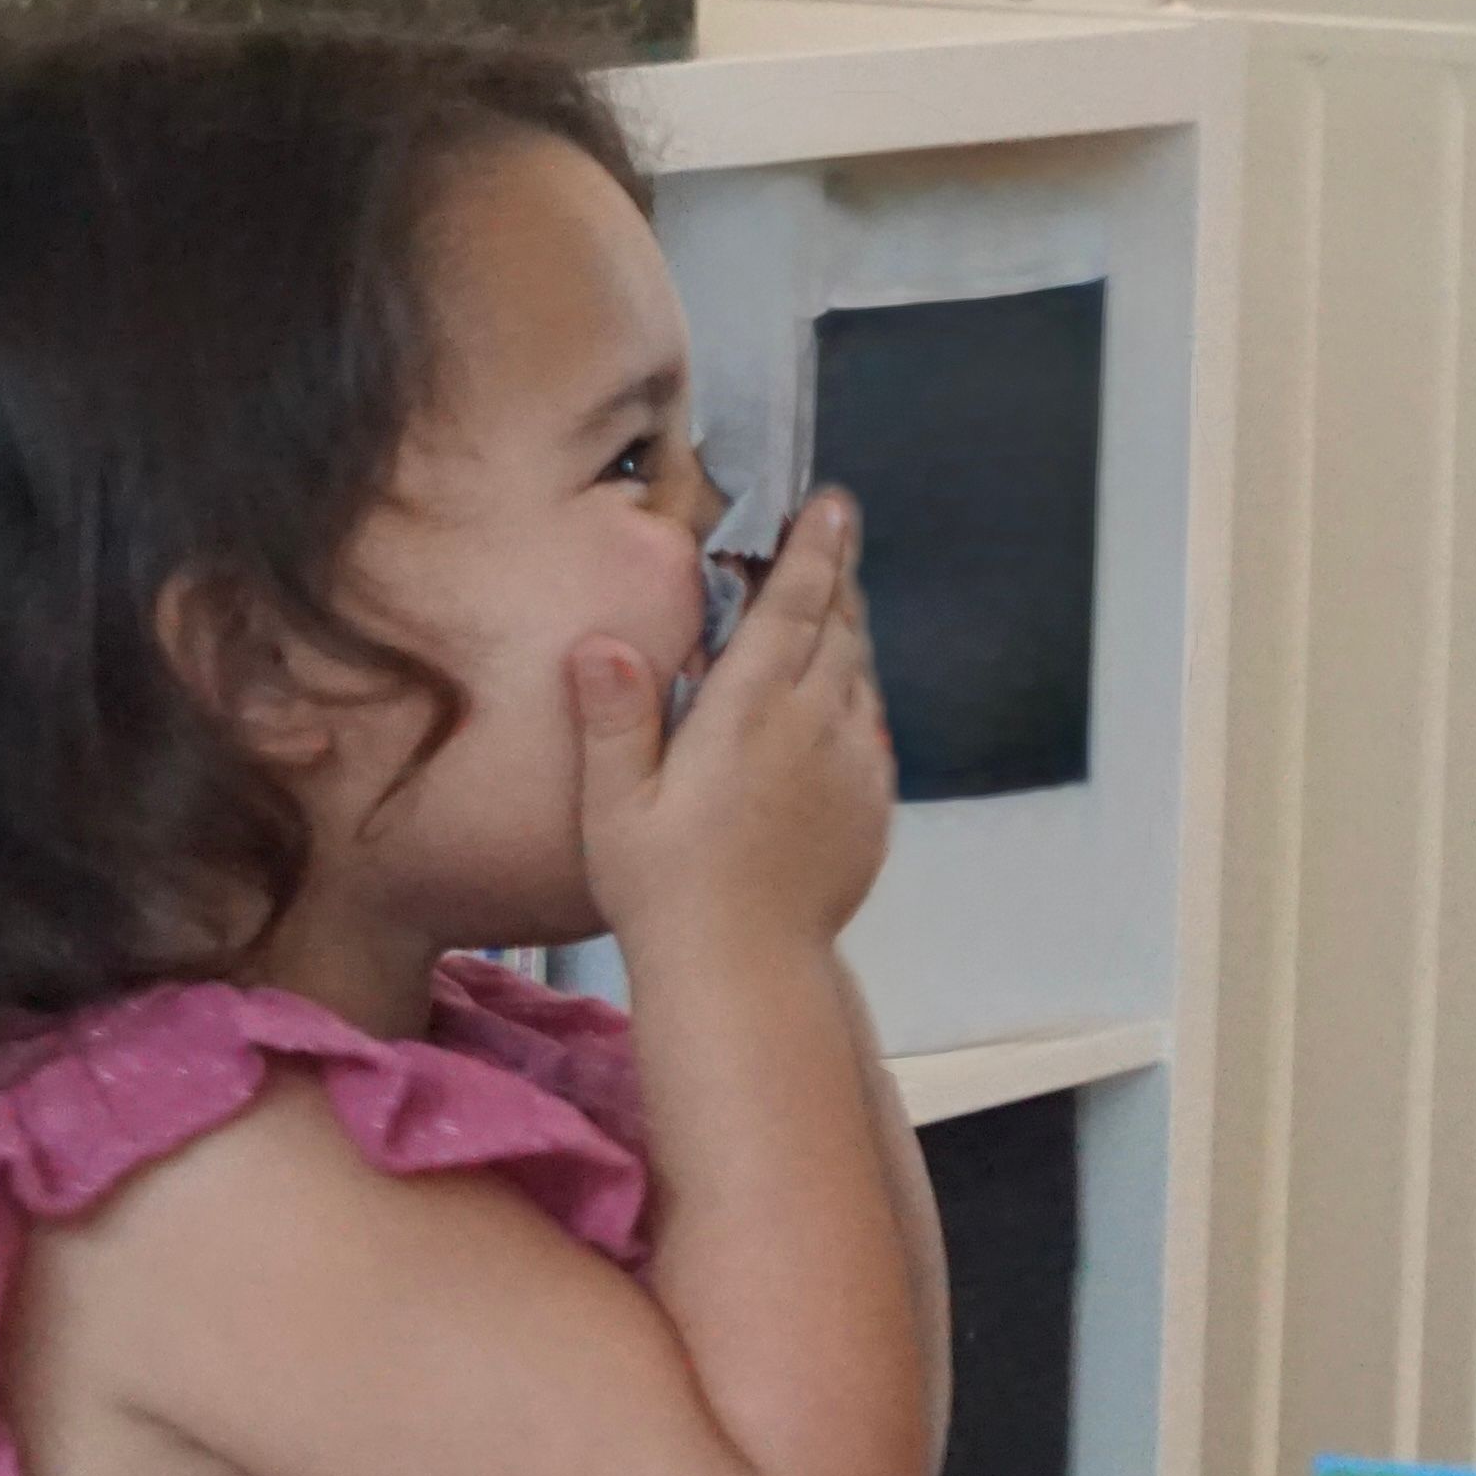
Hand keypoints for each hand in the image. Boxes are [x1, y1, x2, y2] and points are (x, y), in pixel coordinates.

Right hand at [571, 488, 894, 953]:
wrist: (748, 969)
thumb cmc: (665, 887)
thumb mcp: (616, 804)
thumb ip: (615, 719)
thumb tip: (601, 642)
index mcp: (752, 711)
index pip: (794, 608)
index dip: (814, 552)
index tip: (832, 506)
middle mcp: (816, 725)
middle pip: (839, 630)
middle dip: (837, 578)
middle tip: (834, 536)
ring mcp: (855, 766)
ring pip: (862, 675)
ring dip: (849, 633)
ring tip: (834, 603)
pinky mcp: (874, 806)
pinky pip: (873, 728)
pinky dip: (858, 695)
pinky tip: (840, 697)